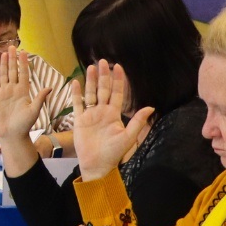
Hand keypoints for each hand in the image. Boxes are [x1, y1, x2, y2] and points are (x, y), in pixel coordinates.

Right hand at [0, 49, 51, 143]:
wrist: (12, 135)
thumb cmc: (25, 125)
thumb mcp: (34, 111)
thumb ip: (40, 98)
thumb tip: (49, 88)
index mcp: (23, 92)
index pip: (23, 74)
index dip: (23, 63)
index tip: (23, 52)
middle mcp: (13, 90)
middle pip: (12, 71)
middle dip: (12, 59)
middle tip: (11, 46)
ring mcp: (4, 93)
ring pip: (3, 75)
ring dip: (3, 65)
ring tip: (3, 53)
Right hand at [70, 60, 153, 181]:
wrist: (97, 165)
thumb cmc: (114, 153)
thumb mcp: (128, 137)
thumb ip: (137, 121)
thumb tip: (150, 107)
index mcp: (114, 114)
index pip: (117, 93)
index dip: (118, 80)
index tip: (118, 67)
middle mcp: (102, 112)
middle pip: (103, 89)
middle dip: (104, 75)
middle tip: (103, 61)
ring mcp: (90, 115)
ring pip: (90, 94)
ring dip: (90, 81)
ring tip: (90, 67)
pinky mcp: (79, 121)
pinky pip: (77, 104)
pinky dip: (76, 94)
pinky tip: (75, 82)